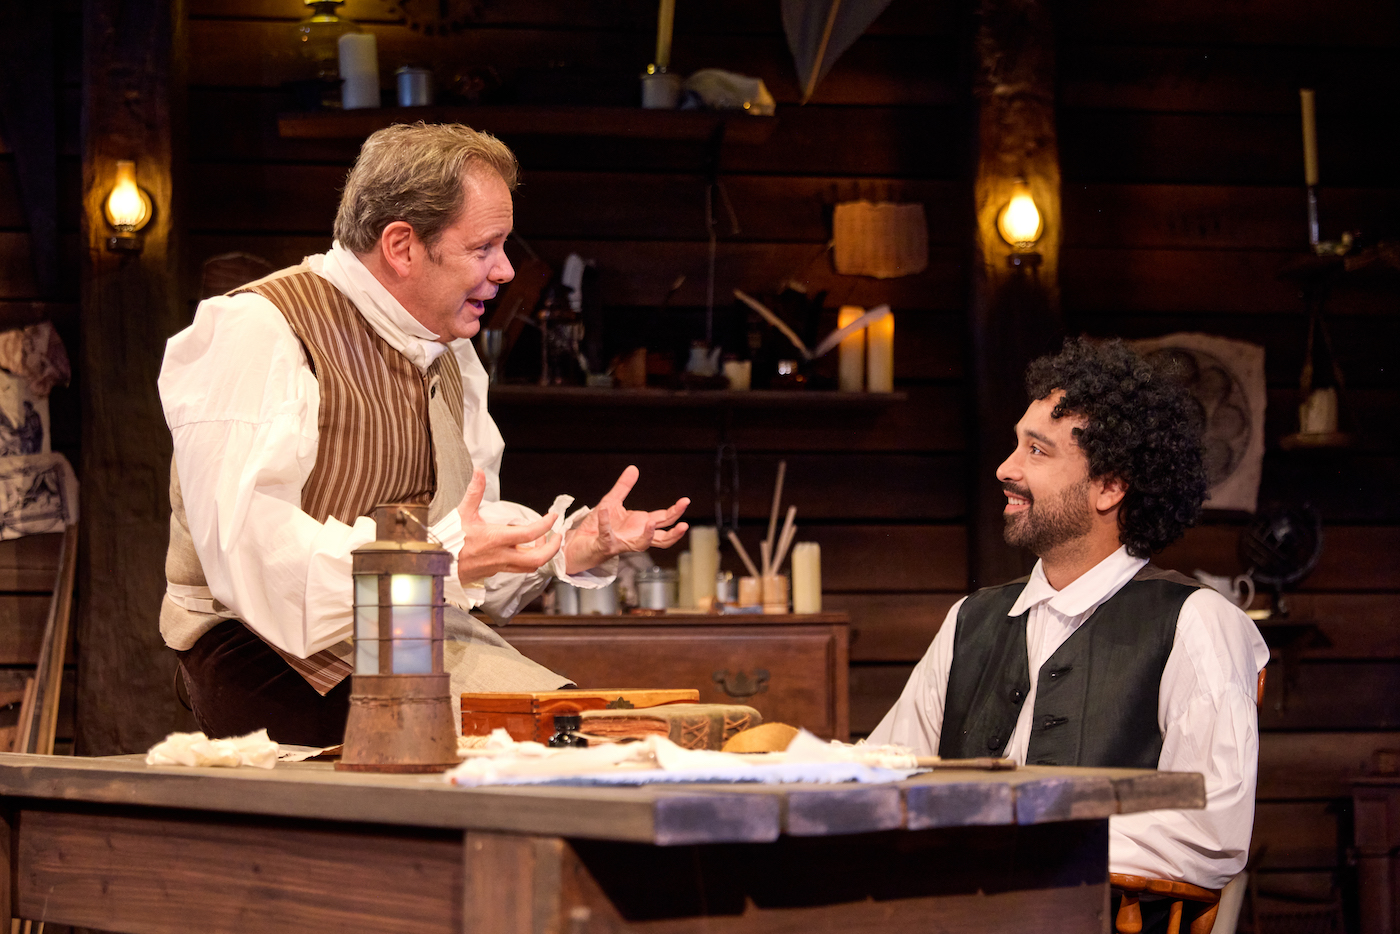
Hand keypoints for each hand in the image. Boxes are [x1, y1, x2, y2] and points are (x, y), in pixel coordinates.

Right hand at [455, 471, 560, 583]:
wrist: (439, 564)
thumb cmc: (450, 539)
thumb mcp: (463, 513)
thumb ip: (474, 492)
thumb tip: (479, 472)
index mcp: (496, 538)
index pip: (529, 533)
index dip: (545, 525)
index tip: (552, 516)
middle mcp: (502, 555)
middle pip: (537, 558)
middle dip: (552, 548)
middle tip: (557, 536)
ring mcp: (501, 566)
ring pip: (530, 566)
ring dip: (541, 555)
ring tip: (542, 540)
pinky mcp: (498, 571)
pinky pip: (520, 569)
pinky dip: (529, 560)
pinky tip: (526, 548)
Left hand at [564, 465, 688, 574]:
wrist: (577, 544)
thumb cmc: (596, 527)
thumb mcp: (611, 502)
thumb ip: (623, 487)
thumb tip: (633, 468)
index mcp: (639, 525)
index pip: (663, 520)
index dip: (675, 512)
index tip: (685, 501)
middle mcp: (634, 537)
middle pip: (661, 538)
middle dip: (673, 531)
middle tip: (684, 523)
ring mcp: (621, 543)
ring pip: (640, 545)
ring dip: (647, 535)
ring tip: (651, 523)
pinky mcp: (604, 546)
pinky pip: (606, 535)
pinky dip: (605, 523)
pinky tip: (604, 511)